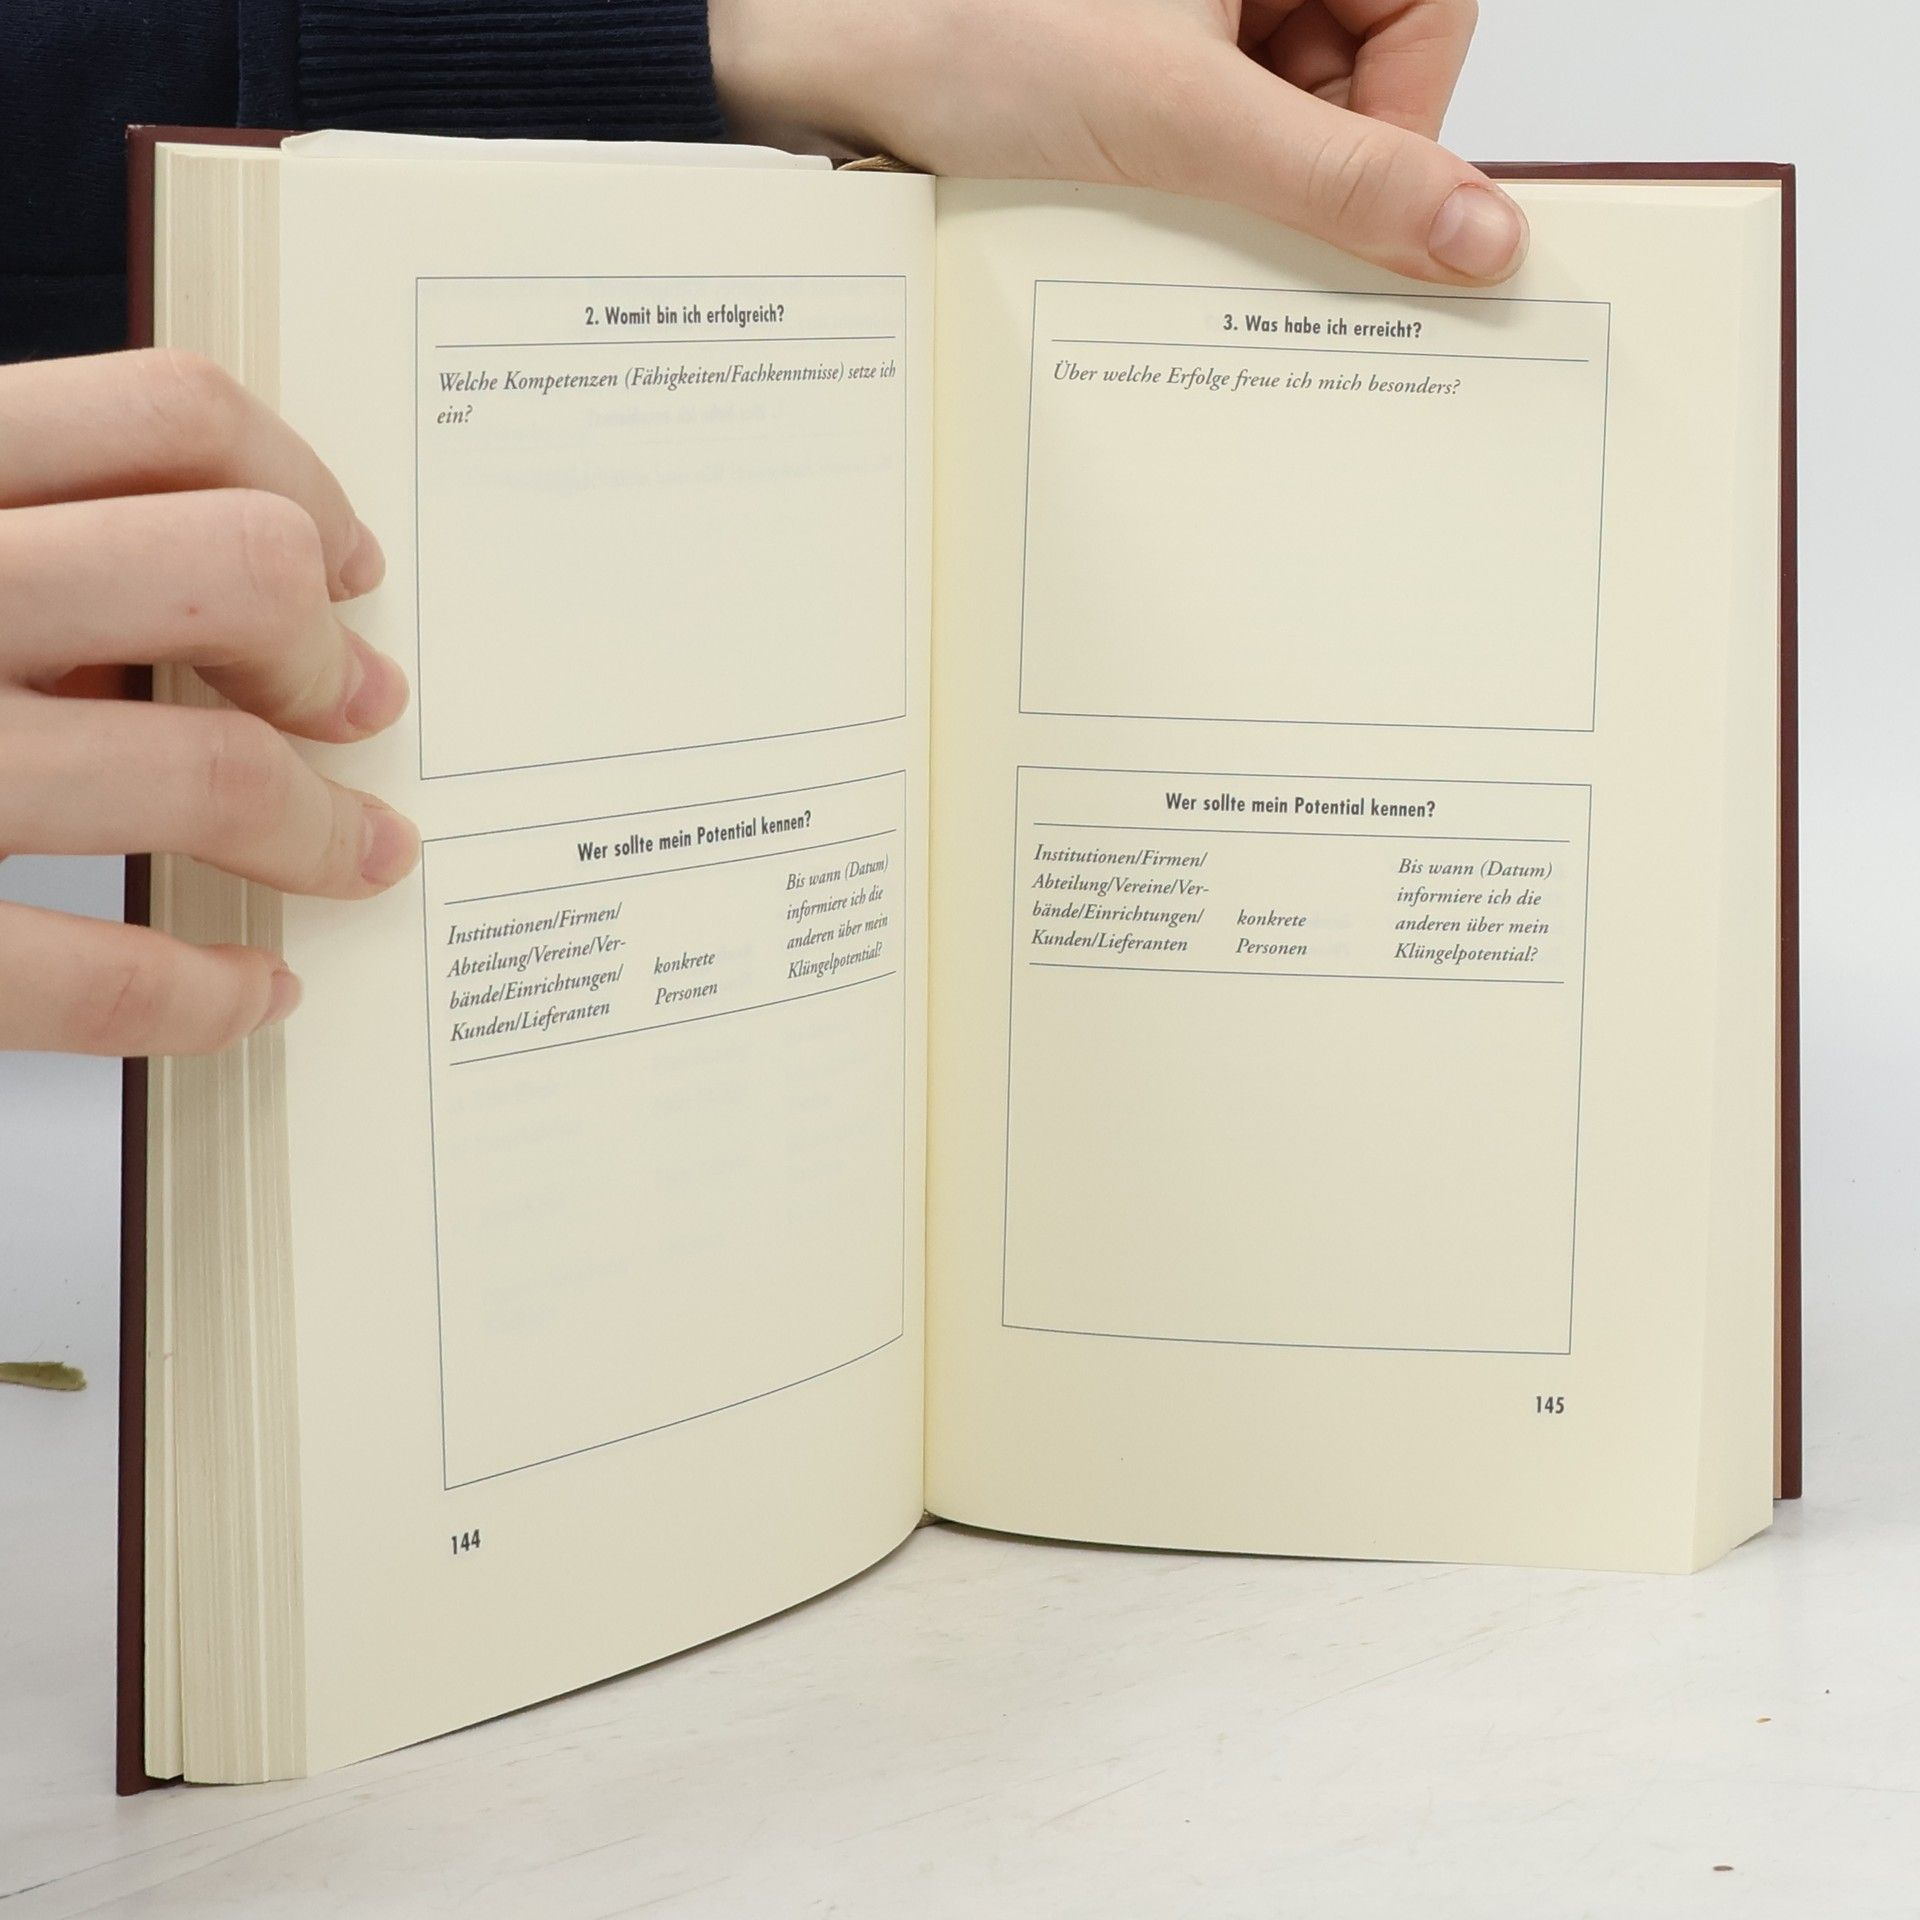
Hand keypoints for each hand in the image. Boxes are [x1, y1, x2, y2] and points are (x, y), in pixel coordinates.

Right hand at [0, 350, 418, 1055]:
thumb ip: (35, 539)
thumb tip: (243, 600)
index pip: (168, 413)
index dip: (298, 489)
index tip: (348, 566)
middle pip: (230, 570)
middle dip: (324, 656)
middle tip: (361, 706)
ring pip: (206, 770)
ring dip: (324, 829)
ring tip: (367, 852)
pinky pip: (97, 975)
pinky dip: (207, 994)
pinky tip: (253, 994)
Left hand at [711, 0, 1523, 284]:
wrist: (827, 64)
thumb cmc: (974, 40)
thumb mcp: (1184, 120)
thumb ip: (1338, 179)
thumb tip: (1480, 233)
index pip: (1427, 9)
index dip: (1407, 112)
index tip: (1351, 195)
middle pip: (1365, 61)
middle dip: (1314, 147)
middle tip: (1239, 195)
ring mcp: (1199, 7)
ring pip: (1293, 101)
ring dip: (1250, 169)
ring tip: (1165, 179)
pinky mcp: (1152, 57)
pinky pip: (1228, 122)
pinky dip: (1204, 173)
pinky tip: (1147, 185)